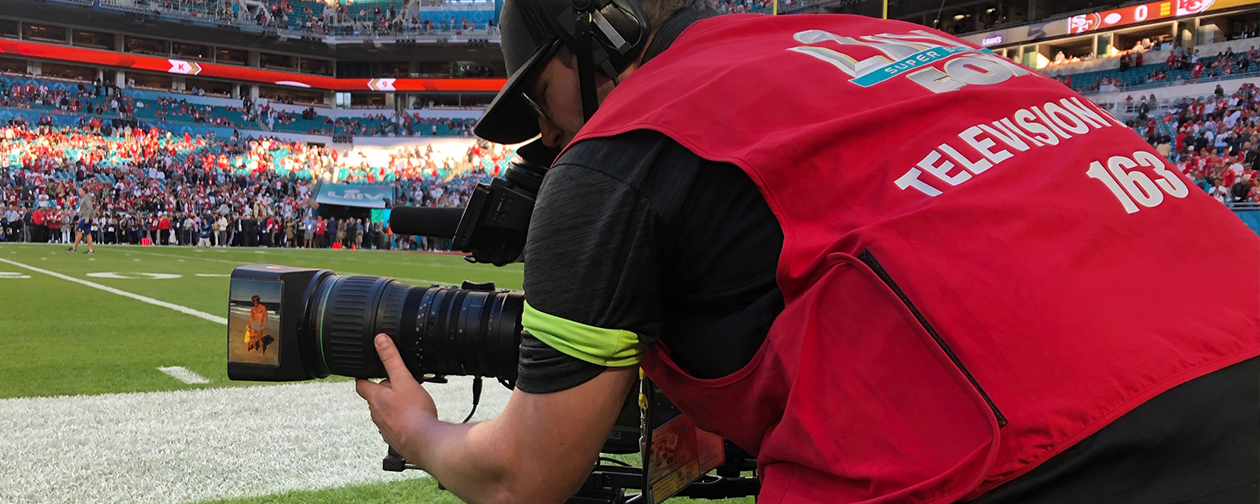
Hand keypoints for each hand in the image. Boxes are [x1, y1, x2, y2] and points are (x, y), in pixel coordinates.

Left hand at [356, 334, 438, 462]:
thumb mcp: (404, 379)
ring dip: (393, 407)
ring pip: (385, 413)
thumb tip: (379, 340)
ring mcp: (385, 428)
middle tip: (400, 383)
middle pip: (375, 399)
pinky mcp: (396, 439)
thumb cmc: (414, 412)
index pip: (361, 385)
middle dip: (384, 391)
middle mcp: (377, 414)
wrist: (424, 441)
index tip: (365, 372)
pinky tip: (414, 419)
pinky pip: (396, 426)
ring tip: (410, 401)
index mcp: (376, 398)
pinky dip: (402, 421)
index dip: (363, 377)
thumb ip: (391, 359)